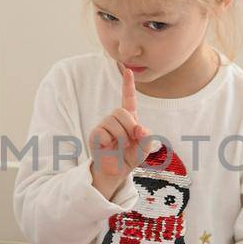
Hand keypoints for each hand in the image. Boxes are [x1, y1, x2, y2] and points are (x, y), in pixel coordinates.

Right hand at [89, 66, 152, 199]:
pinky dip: (112, 141)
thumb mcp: (145, 148)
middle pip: (122, 111)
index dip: (127, 85)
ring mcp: (103, 126)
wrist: (116, 173)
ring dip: (122, 136)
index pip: (128, 99)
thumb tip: (139, 130)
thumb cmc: (129, 158)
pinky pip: (104, 131)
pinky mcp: (95, 135)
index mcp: (128, 120)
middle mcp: (114, 120)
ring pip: (114, 121)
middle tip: (130, 141)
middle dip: (130, 126)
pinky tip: (109, 147)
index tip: (128, 70)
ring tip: (120, 146)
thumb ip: (147, 137)